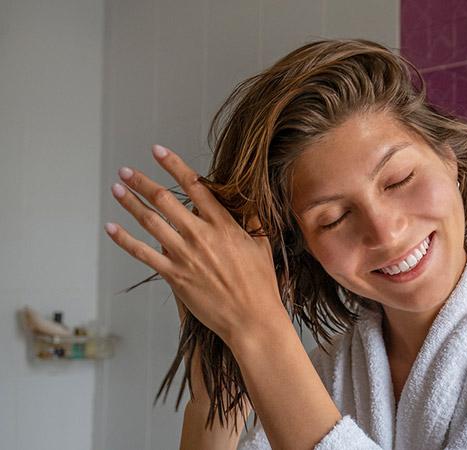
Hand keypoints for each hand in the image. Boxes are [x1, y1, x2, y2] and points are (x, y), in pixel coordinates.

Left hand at [104, 144, 285, 346]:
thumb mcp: (261, 245)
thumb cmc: (261, 283)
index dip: (174, 165)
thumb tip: (245, 198)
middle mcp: (201, 235)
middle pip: (165, 200)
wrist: (251, 318)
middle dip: (142, 182)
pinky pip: (143, 254)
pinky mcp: (174, 276)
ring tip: (117, 189)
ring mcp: (185, 255)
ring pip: (150, 222)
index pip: (194, 187)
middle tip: (126, 170)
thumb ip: (250, 219)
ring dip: (130, 203)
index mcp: (223, 225)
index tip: (158, 151)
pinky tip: (111, 227)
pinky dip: (124, 240)